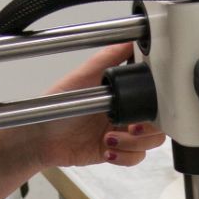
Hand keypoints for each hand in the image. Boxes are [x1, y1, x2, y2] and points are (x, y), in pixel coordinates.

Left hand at [0, 43, 164, 198]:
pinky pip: (135, 158)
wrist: (40, 135)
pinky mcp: (115, 151)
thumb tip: (131, 40)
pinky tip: (108, 149)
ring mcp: (121, 133)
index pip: (154, 98)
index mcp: (123, 93)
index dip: (157, 105)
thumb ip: (109, 57)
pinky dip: (125, 156)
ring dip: (134, 144)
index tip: (147, 107)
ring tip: (111, 139)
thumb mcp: (83, 75)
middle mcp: (125, 113)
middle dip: (147, 129)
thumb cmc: (57, 102)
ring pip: (150, 143)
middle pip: (159, 124)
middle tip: (130, 128)